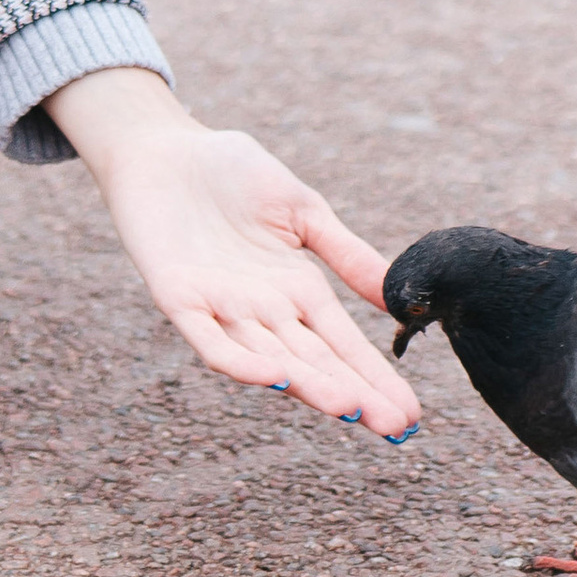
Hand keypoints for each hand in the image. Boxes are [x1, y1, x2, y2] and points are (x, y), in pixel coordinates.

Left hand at [47, 68, 420, 440]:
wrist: (165, 148)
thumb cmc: (232, 174)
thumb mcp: (303, 210)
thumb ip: (346, 253)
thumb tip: (397, 295)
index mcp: (297, 290)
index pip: (343, 345)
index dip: (374, 378)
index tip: (411, 415)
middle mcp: (264, 310)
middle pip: (314, 361)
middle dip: (354, 394)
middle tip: (394, 428)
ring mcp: (222, 308)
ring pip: (270, 358)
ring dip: (307, 384)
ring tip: (348, 407)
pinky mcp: (180, 299)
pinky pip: (211, 340)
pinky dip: (241, 361)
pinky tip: (274, 375)